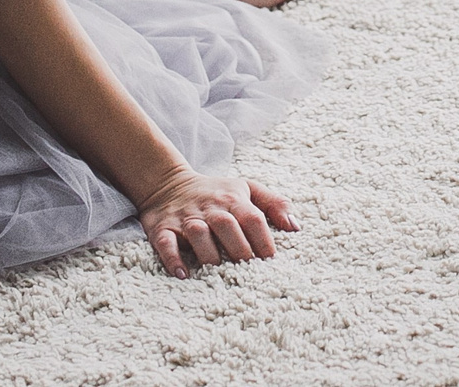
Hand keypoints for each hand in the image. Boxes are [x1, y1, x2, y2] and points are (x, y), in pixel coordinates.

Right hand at [138, 168, 297, 277]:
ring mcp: (186, 218)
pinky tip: (183, 274)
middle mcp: (210, 208)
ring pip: (198, 234)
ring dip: (209, 254)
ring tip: (218, 273)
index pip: (253, 218)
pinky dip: (173, 259)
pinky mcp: (162, 228)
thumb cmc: (216, 193)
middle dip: (239, 250)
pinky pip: (166, 243)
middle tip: (247, 272)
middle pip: (227, 226)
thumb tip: (296, 227)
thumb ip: (274, 204)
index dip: (263, 239)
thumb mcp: (247, 189)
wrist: (169, 184)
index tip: (270, 260)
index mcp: (233, 199)